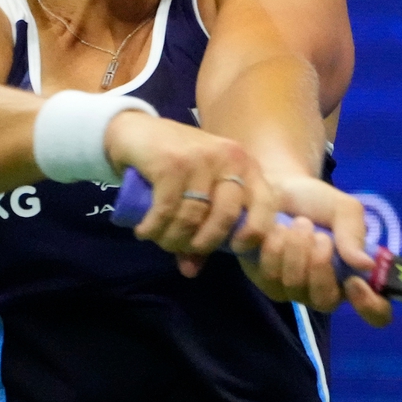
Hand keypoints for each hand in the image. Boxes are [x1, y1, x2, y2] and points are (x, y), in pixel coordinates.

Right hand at [104, 111, 273, 272]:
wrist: (136, 130)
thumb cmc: (174, 163)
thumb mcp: (196, 192)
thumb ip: (199, 229)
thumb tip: (191, 271)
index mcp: (245, 165)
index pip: (266, 205)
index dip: (254, 234)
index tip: (233, 248)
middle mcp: (228, 158)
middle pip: (227, 216)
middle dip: (203, 242)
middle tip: (181, 246)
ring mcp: (200, 158)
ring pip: (193, 217)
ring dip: (172, 237)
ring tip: (158, 238)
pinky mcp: (171, 162)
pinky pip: (167, 209)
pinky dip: (154, 227)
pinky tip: (144, 230)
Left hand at [233, 175, 391, 325]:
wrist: (277, 186)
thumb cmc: (316, 202)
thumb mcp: (343, 209)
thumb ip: (354, 234)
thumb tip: (366, 265)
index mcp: (354, 276)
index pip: (376, 312)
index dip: (370, 305)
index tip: (354, 281)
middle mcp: (325, 290)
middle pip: (325, 302)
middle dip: (320, 265)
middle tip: (318, 235)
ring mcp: (294, 290)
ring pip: (295, 287)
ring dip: (296, 250)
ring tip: (297, 223)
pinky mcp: (266, 282)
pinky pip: (270, 279)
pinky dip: (275, 250)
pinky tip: (277, 231)